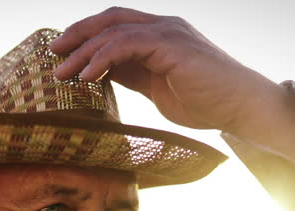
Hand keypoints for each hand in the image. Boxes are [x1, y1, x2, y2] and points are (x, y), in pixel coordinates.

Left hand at [50, 7, 281, 133]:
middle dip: (77, 34)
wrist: (241, 107)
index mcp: (160, 35)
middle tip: (53, 54)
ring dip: (83, 52)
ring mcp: (167, 32)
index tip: (62, 55)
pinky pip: (126, 45)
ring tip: (62, 74)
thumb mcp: (156, 88)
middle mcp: (163, 26)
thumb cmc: (205, 102)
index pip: (115, 26)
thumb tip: (102, 75)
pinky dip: (101, 60)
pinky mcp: (170, 45)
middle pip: (109, 19)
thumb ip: (132, 75)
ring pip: (113, 31)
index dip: (86, 37)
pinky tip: (85, 78)